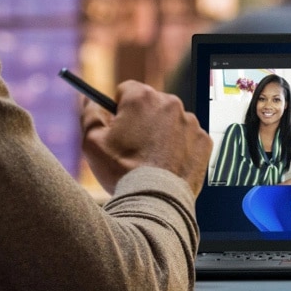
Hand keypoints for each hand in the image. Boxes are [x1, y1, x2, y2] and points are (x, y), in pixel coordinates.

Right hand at [79, 81, 212, 195]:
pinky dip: (180, 148)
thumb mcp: (92, 142)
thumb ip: (89, 114)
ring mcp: (190, 121)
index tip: (118, 124)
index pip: (127, 90)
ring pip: (171, 121)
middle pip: (151, 104)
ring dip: (162, 133)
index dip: (119, 107)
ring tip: (151, 159)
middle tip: (133, 145)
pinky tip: (168, 164)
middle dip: (142, 119)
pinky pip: (188, 138)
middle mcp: (170, 103)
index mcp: (142, 97)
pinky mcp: (204, 140)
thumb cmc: (121, 171)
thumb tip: (87, 98)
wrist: (155, 201)